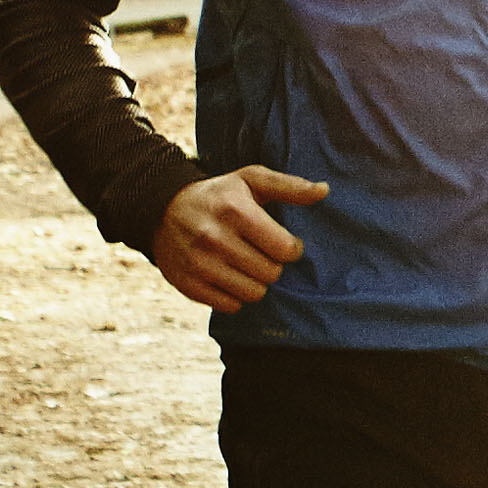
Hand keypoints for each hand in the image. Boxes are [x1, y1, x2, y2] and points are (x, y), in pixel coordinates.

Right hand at [152, 165, 328, 312]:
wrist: (161, 210)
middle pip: (271, 274)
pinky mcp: (188, 285)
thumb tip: (325, 191)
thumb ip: (289, 186)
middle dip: (272, 265)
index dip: (291, 248)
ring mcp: (199, 264)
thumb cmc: (218, 195)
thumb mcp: (250, 180)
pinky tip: (227, 276)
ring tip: (245, 264)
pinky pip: (231, 306)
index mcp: (235, 211)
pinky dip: (234, 296)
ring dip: (255, 282)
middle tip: (260, 253)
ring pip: (253, 294)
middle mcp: (214, 238)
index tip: (283, 243)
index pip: (285, 250)